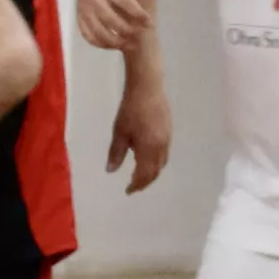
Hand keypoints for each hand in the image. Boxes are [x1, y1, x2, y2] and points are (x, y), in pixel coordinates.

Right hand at [76, 0, 163, 52]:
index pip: (126, 3)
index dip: (139, 15)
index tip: (150, 24)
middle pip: (111, 19)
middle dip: (127, 30)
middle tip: (140, 37)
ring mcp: (85, 9)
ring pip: (98, 30)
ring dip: (114, 41)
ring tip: (129, 46)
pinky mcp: (80, 17)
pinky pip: (88, 35)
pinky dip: (100, 44)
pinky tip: (113, 46)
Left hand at [105, 71, 171, 191]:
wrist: (148, 88)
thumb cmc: (130, 110)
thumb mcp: (119, 132)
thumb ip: (116, 153)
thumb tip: (110, 170)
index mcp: (149, 149)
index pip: (145, 174)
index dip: (137, 184)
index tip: (128, 191)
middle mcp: (161, 147)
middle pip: (156, 171)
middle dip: (145, 181)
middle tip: (134, 186)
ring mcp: (167, 139)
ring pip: (162, 162)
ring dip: (152, 172)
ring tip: (141, 174)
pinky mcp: (168, 131)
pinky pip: (164, 153)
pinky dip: (156, 161)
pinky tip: (147, 156)